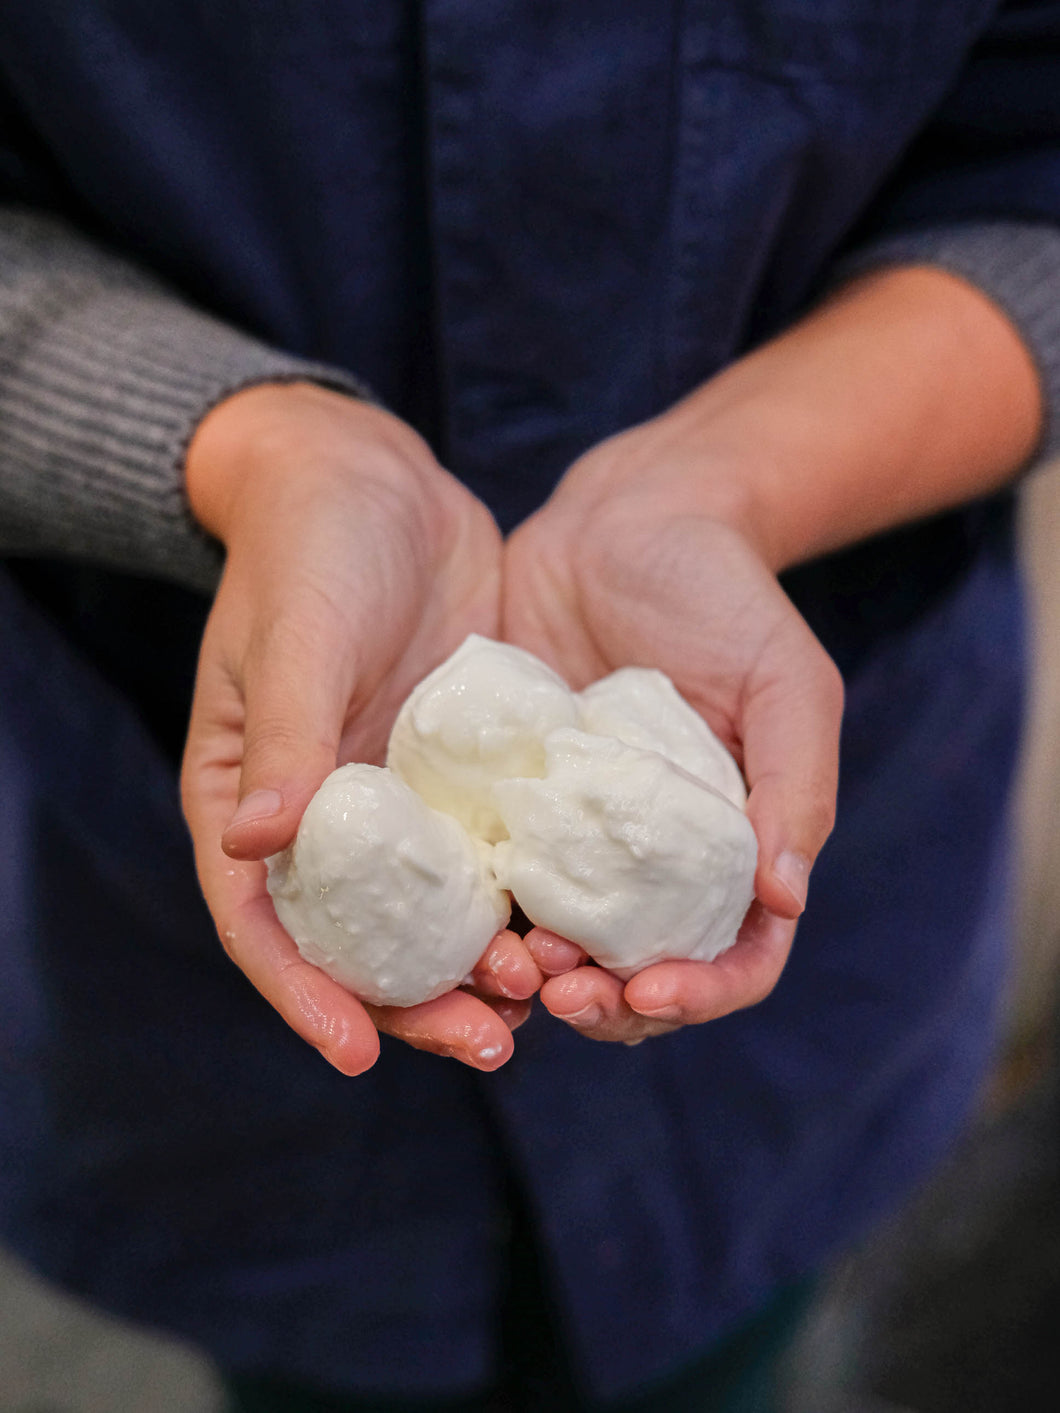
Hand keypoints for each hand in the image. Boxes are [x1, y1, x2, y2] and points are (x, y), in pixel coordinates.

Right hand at [181, 383, 540, 1074]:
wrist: (375, 480)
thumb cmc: (310, 548)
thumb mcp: (298, 638)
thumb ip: (286, 740)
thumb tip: (249, 849)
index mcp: (254, 799)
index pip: (263, 925)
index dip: (303, 995)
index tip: (356, 1053)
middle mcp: (323, 817)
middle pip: (360, 942)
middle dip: (416, 1003)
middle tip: (489, 1042)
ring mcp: (397, 800)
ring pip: (434, 914)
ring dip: (480, 964)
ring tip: (544, 996)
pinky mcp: (459, 775)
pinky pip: (489, 854)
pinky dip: (521, 897)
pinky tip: (573, 923)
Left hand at [504, 400, 843, 1043]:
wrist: (628, 521)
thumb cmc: (725, 596)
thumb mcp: (786, 681)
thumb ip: (795, 787)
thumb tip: (786, 900)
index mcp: (736, 847)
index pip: (737, 955)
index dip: (703, 993)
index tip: (652, 991)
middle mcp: (658, 860)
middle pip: (643, 974)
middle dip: (608, 1004)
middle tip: (560, 992)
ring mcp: (581, 838)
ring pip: (564, 946)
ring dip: (538, 977)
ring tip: (509, 962)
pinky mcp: (514, 804)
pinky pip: (497, 878)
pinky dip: (482, 915)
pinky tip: (456, 913)